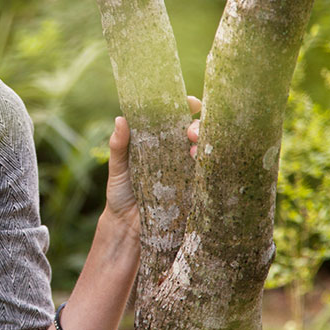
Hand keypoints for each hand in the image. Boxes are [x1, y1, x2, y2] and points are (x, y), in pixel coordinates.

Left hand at [105, 96, 201, 225]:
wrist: (127, 226)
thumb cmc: (121, 193)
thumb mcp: (118, 168)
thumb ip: (118, 146)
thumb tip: (120, 119)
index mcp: (158, 141)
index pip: (177, 117)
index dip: (187, 106)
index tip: (190, 103)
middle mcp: (177, 152)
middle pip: (197, 130)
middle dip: (199, 125)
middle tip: (190, 132)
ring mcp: (188, 170)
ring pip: (206, 149)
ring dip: (206, 144)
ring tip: (193, 149)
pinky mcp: (195, 189)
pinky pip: (210, 174)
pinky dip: (211, 167)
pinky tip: (203, 166)